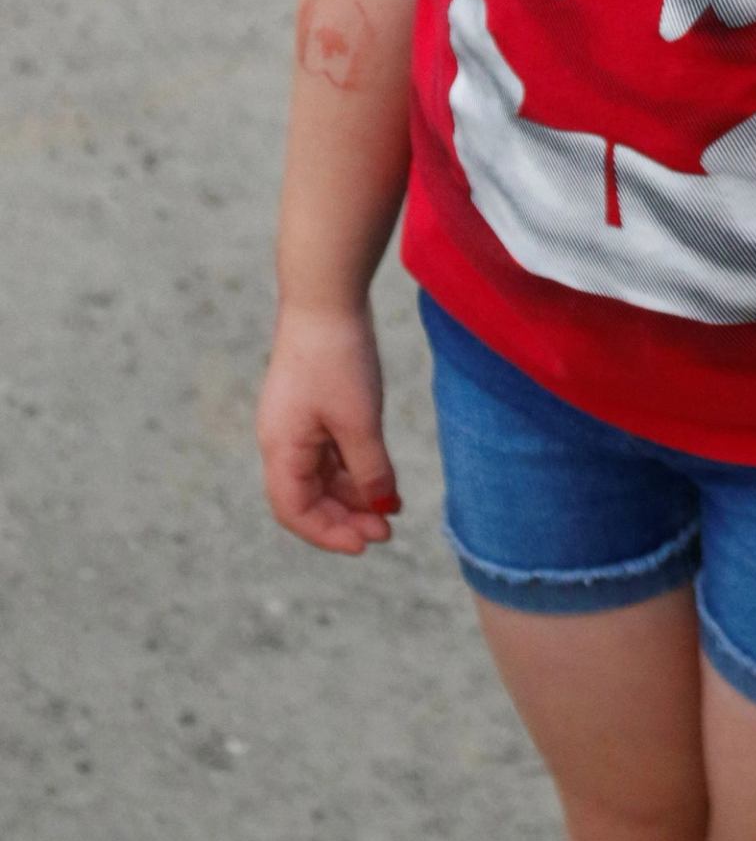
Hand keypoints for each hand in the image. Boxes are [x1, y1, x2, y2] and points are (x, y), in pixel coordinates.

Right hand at [257, 300, 401, 554]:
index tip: (366, 544)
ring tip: (389, 507)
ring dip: (352, 495)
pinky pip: (329, 451)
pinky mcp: (312, 405)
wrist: (326, 296)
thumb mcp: (360, 420)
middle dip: (345, 518)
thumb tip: (380, 509)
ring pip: (321, 475)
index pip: (295, 511)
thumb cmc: (337, 358)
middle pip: (308, 497)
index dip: (328, 534)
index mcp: (281, 448)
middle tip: (385, 531)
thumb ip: (369, 470)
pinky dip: (354, 467)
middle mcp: (282, 440)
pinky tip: (382, 476)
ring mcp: (295, 422)